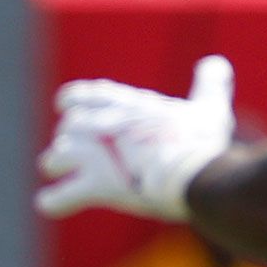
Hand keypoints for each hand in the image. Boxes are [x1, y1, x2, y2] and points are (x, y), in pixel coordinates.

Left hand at [35, 54, 236, 221]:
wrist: (197, 174)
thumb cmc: (204, 144)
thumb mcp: (210, 109)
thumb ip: (210, 85)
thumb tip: (216, 64)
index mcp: (129, 105)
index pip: (89, 95)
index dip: (74, 101)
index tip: (65, 105)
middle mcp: (105, 122)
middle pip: (69, 125)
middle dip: (71, 139)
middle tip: (74, 153)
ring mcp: (98, 153)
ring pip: (56, 155)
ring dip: (57, 164)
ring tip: (59, 173)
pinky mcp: (98, 184)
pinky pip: (60, 196)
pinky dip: (54, 201)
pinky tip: (49, 203)